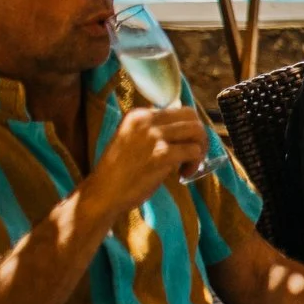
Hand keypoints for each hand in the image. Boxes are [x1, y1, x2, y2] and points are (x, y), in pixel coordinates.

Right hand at [79, 106, 207, 224]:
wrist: (103, 193)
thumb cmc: (118, 171)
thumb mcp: (131, 139)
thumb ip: (151, 130)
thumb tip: (181, 127)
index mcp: (138, 114)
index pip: (178, 110)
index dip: (188, 128)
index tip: (185, 145)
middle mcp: (146, 120)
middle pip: (191, 116)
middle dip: (199, 136)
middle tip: (195, 154)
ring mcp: (154, 136)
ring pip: (197, 131)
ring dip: (200, 149)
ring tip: (190, 165)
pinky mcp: (161, 154)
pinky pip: (193, 151)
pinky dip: (195, 164)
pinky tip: (184, 174)